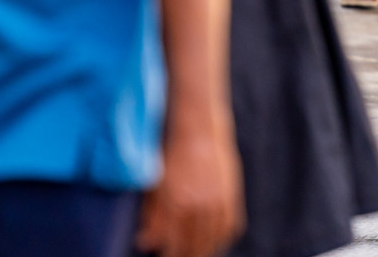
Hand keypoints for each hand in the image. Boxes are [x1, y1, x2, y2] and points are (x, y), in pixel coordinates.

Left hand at [135, 116, 243, 256]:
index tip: (163, 256)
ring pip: (212, 240)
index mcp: (177, 205)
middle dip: (183, 255)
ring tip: (193, 252)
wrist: (200, 133)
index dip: (168, 255)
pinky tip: (212, 240)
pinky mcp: (231, 196)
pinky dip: (221, 238)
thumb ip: (151, 218)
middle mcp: (199, 206)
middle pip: (194, 247)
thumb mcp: (155, 187)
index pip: (173, 246)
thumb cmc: (172, 159)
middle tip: (177, 254)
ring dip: (202, 250)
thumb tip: (145, 244)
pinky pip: (230, 227)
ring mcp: (218, 202)